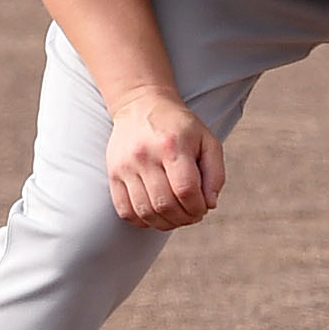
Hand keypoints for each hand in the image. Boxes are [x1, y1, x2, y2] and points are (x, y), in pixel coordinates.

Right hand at [105, 87, 223, 229]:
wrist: (141, 105)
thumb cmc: (179, 127)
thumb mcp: (207, 141)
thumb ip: (215, 173)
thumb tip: (209, 204)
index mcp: (171, 145)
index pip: (186, 190)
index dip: (198, 207)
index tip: (203, 208)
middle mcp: (144, 155)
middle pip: (165, 204)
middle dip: (184, 218)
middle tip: (191, 215)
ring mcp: (125, 166)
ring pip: (145, 212)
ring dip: (165, 223)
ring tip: (176, 216)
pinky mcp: (113, 174)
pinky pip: (125, 211)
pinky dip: (142, 221)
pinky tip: (155, 214)